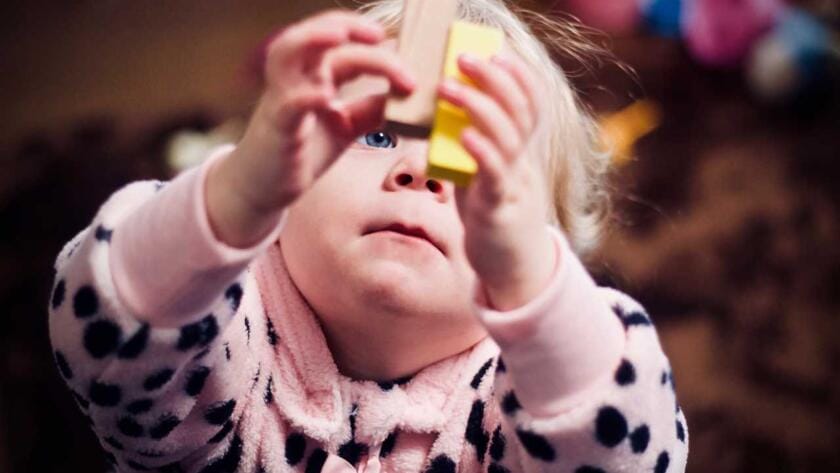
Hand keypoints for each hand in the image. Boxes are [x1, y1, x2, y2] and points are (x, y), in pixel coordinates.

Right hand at [224, 10, 415, 213]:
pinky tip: (327, 96)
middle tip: (378, 34)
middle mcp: (295, 79)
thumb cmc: (303, 150)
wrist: (264, 186)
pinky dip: (306, 95)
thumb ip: (373, 109)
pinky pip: (287, 103)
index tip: (404, 59)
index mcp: (314, 74)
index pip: (342, 45)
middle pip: (313, 34)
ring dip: (312, 38)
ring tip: (340, 36)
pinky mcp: (277, 127)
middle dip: (345, 25)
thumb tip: (408, 94)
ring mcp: (282, 99)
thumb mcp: (347, 126)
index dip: (373, 46)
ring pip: (286, 53)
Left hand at [437, 53, 556, 310]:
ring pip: (507, 138)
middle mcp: (522, 164)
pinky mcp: (498, 211)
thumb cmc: (493, 217)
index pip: (530, 104)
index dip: (519, 75)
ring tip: (449, 86)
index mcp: (520, 153)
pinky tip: (464, 135)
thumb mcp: (485, 175)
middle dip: (494, 79)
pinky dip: (481, 152)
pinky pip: (494, 176)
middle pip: (519, 112)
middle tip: (464, 57)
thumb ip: (474, 147)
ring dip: (478, 107)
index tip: (498, 52)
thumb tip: (444, 116)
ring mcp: (513, 186)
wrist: (512, 270)